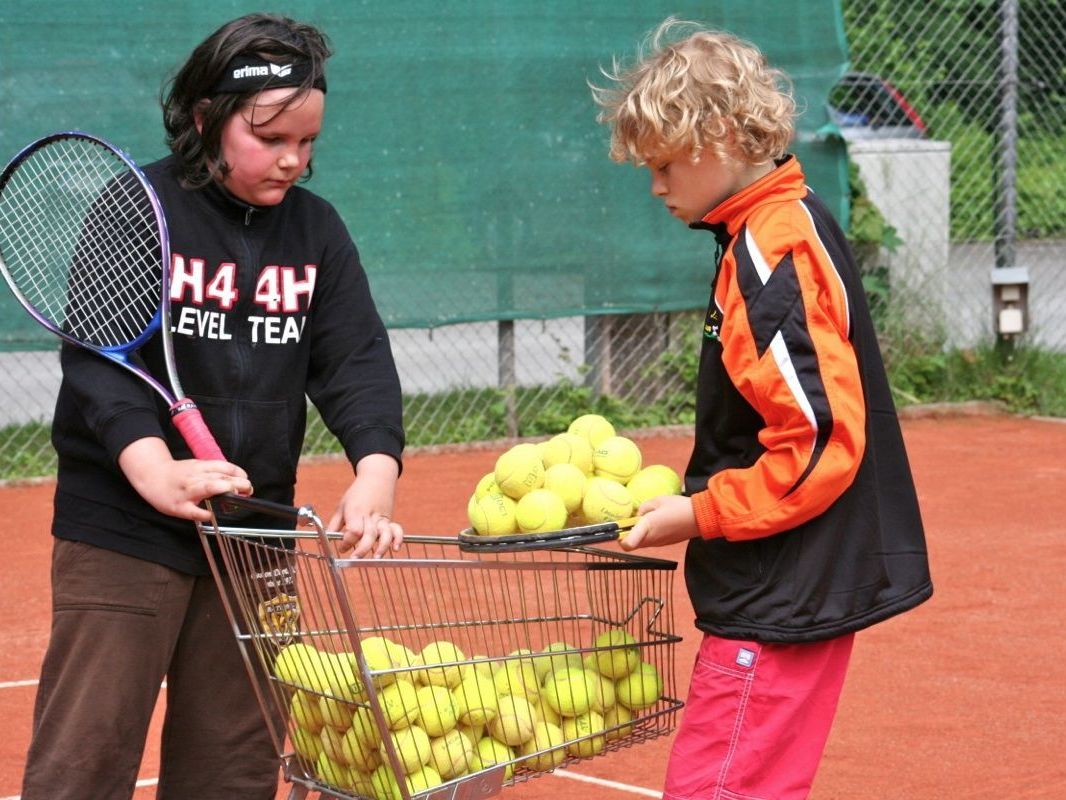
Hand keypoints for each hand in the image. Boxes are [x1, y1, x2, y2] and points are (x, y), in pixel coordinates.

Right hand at [118, 437, 251, 521]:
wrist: (151, 477)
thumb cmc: (179, 474)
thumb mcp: (197, 467)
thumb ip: (216, 473)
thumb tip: (239, 481)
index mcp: (201, 467)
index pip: (224, 467)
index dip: (238, 473)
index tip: (247, 479)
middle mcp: (195, 477)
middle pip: (219, 477)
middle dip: (236, 483)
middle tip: (248, 489)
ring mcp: (187, 492)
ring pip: (207, 487)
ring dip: (223, 490)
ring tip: (235, 496)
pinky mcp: (179, 506)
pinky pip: (193, 511)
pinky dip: (203, 513)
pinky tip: (211, 515)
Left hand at [330, 454, 402, 557]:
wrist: (376, 478)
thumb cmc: (356, 493)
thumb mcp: (341, 506)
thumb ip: (334, 525)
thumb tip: (325, 540)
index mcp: (355, 511)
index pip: (353, 530)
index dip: (346, 541)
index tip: (341, 547)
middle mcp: (370, 515)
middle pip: (368, 534)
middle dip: (362, 548)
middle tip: (355, 558)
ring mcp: (381, 518)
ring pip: (385, 533)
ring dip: (382, 546)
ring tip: (376, 558)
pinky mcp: (389, 520)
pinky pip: (397, 529)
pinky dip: (398, 538)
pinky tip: (396, 548)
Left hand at [619, 494, 697, 550]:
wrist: (700, 518)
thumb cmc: (678, 506)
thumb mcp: (658, 500)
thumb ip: (644, 508)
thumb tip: (638, 515)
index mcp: (647, 527)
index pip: (627, 544)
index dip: (619, 537)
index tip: (619, 528)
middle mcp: (650, 539)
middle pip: (630, 544)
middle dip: (627, 534)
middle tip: (632, 521)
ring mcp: (658, 544)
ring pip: (640, 543)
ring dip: (638, 534)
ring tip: (647, 520)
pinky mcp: (664, 544)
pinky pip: (650, 541)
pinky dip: (648, 535)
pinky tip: (658, 523)